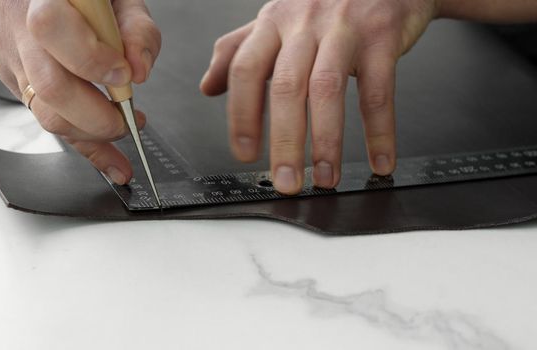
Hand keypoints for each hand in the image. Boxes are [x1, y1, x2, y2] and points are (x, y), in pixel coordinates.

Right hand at [0, 0, 160, 184]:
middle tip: (127, 118)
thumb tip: (139, 71)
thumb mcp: (120, 0)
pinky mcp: (14, 81)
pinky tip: (109, 158)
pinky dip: (83, 141)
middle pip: (48, 86)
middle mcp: (18, 28)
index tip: (123, 73)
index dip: (90, 58)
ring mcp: (12, 58)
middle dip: (97, 116)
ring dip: (91, 133)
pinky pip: (49, 120)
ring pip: (44, 114)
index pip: (51, 28)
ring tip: (123, 126)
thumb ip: (137, 29)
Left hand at [200, 0, 438, 193]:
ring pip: (327, 89)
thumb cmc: (329, 1)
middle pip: (286, 86)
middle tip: (286, 180)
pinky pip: (379, 89)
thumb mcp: (277, 20)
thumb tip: (208, 85)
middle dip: (285, 141)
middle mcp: (304, 23)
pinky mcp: (381, 36)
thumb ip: (240, 50)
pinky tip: (380, 159)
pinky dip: (380, 130)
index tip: (244, 154)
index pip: (245, 70)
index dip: (241, 115)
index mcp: (273, 23)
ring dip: (326, 141)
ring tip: (325, 178)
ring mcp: (344, 28)